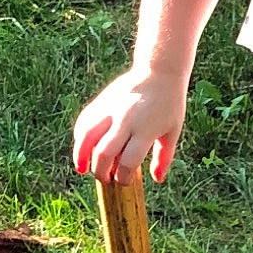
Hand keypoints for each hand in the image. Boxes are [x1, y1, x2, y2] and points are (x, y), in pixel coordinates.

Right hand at [72, 69, 187, 185]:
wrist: (159, 71)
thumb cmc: (169, 104)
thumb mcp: (172, 131)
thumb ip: (164, 157)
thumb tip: (157, 180)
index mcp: (146, 129)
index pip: (129, 162)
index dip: (123, 177)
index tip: (123, 181)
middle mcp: (126, 120)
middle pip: (104, 153)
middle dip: (101, 172)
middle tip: (104, 179)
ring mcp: (111, 108)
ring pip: (87, 136)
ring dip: (81, 156)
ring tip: (82, 169)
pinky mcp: (102, 100)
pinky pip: (84, 121)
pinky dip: (80, 137)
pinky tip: (82, 148)